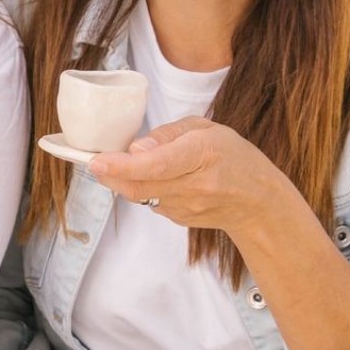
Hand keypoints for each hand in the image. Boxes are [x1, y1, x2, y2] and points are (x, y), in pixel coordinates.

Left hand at [88, 116, 290, 233]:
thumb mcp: (205, 129)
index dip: (123, 165)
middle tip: (91, 160)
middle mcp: (195, 186)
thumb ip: (167, 135)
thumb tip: (135, 149)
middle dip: (109, 174)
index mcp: (203, 154)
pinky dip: (140, 187)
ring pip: (140, 195)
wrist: (258, 203)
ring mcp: (187, 208)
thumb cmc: (232, 157)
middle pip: (139, 186)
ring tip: (118, 163)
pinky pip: (149, 201)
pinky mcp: (179, 219)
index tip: (97, 161)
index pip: (157, 164)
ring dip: (121, 180)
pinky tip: (151, 177)